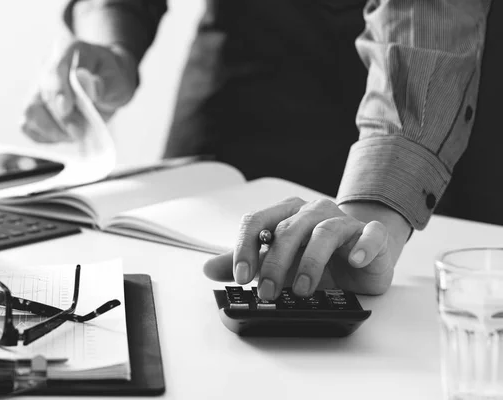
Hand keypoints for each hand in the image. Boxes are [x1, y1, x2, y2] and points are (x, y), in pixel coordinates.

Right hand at [21, 39, 136, 142]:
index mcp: (69, 51)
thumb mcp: (118, 80)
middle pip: (42, 93)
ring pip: (30, 111)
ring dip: (52, 129)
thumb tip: (89, 86)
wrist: (108, 86)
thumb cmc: (112, 80)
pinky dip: (45, 136)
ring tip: (76, 133)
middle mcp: (48, 67)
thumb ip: (105, 83)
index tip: (66, 108)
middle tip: (79, 131)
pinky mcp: (36, 108)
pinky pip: (29, 126)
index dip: (58, 89)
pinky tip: (64, 135)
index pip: (56, 68)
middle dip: (61, 118)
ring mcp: (38, 88)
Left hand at [203, 198, 410, 298]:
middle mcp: (312, 213)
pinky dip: (363, 246)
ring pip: (324, 232)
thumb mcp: (278, 261)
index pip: (257, 221)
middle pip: (287, 230)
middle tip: (266, 291)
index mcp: (286, 214)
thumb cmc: (316, 256)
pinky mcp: (371, 235)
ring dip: (310, 262)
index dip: (245, 247)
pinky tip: (354, 261)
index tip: (240, 276)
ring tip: (301, 289)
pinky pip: (370, 234)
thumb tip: (208, 269)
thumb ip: (247, 263)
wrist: (361, 253)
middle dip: (274, 263)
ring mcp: (343, 221)